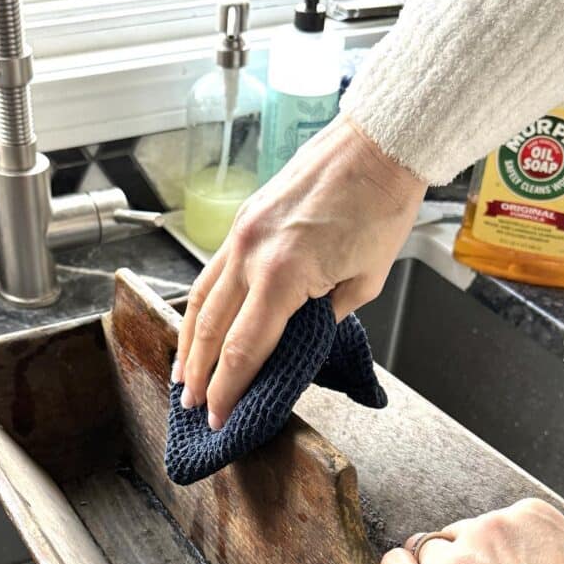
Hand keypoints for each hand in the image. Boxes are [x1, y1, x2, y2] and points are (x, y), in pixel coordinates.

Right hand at [174, 116, 425, 429]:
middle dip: (200, 375)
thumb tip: (299, 343)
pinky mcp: (242, 221)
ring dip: (189, 342)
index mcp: (284, 275)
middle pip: (211, 329)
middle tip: (193, 407)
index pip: (245, 349)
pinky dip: (200, 306)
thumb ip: (324, 319)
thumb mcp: (363, 281)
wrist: (377, 144)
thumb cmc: (380, 207)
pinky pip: (211, 273)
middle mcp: (251, 255)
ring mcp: (241, 235)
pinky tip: (198, 326)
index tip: (222, 418)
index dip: (229, 391)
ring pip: (200, 300)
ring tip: (183, 376)